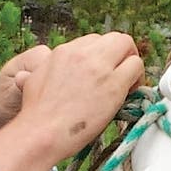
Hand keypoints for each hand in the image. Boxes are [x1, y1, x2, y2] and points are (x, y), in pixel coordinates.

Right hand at [0, 31, 146, 170]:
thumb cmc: (36, 115)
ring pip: (127, 46)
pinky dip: (138, 78)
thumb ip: (43, 71)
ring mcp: (99, 66)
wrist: (41, 133)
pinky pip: (136, 67)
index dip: (102, 57)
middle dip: (121, 54)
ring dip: (130, 63)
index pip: (93, 42)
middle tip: (121, 75)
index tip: (103, 73)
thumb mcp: (33, 81)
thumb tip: (35, 74)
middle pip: (114, 38)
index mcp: (63, 51)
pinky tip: (130, 95)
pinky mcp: (114, 83)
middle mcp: (82, 53)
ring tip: (127, 85)